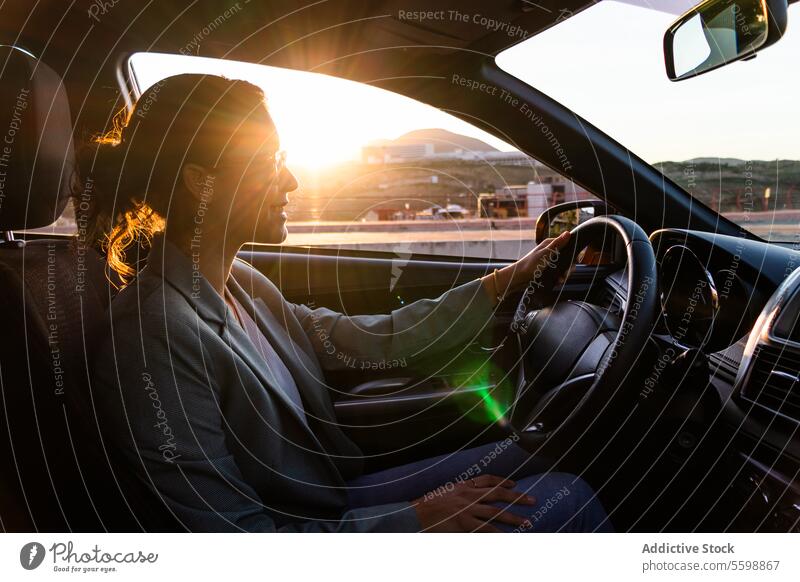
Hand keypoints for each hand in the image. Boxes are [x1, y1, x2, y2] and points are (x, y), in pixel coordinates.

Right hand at [412, 474, 536, 531]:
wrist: (417, 513)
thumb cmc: (428, 504)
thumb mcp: (445, 491)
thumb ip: (460, 490)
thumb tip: (471, 490)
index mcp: (464, 485)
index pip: (488, 479)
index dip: (503, 480)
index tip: (514, 482)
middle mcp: (469, 495)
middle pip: (499, 494)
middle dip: (517, 497)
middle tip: (532, 501)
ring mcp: (468, 509)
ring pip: (497, 513)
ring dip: (514, 518)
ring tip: (527, 523)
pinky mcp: (465, 523)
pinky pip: (485, 529)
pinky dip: (497, 534)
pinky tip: (507, 538)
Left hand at [483, 230, 571, 303]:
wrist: (519, 278)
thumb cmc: (530, 264)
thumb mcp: (545, 254)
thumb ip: (557, 244)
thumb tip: (568, 233)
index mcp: (550, 244)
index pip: (567, 245)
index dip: (573, 253)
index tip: (575, 261)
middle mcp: (551, 251)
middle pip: (567, 258)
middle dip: (568, 267)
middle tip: (566, 274)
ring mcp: (550, 261)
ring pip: (563, 267)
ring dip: (564, 274)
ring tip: (560, 280)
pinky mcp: (548, 270)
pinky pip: (558, 273)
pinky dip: (559, 278)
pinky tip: (557, 282)